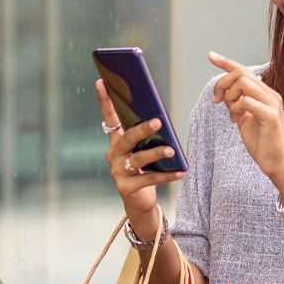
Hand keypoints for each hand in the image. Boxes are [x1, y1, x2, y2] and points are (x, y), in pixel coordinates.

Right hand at [96, 78, 185, 225]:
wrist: (138, 201)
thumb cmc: (144, 169)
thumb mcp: (144, 150)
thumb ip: (147, 136)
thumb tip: (161, 120)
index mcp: (116, 141)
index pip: (109, 117)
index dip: (105, 100)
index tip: (102, 81)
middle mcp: (113, 154)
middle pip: (128, 138)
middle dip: (143, 129)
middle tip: (159, 121)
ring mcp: (117, 171)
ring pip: (138, 159)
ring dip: (156, 154)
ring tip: (171, 151)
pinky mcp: (126, 187)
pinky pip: (148, 179)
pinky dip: (166, 175)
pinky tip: (181, 172)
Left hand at [208, 51, 283, 182]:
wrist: (278, 162)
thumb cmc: (262, 142)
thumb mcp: (244, 118)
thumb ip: (237, 103)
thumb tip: (224, 93)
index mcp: (264, 93)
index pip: (243, 70)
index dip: (225, 62)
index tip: (210, 55)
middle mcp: (270, 94)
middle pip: (240, 73)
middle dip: (222, 84)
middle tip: (217, 101)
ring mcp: (272, 103)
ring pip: (243, 83)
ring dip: (229, 97)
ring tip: (231, 114)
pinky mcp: (271, 115)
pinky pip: (247, 101)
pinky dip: (236, 108)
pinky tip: (236, 121)